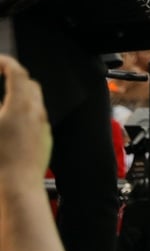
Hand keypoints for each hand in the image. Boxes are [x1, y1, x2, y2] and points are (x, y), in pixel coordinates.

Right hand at [0, 55, 51, 182]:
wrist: (18, 187)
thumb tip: (2, 104)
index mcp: (22, 104)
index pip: (18, 73)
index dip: (7, 63)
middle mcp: (37, 111)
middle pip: (30, 85)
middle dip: (15, 77)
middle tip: (0, 77)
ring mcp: (43, 126)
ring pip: (35, 102)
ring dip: (21, 96)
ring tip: (4, 101)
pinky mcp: (45, 139)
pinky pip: (36, 118)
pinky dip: (25, 112)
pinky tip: (12, 124)